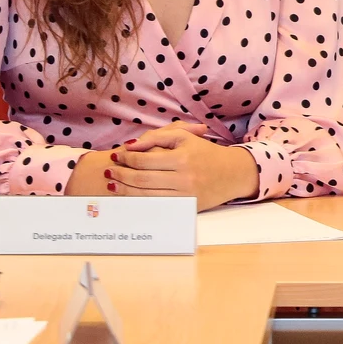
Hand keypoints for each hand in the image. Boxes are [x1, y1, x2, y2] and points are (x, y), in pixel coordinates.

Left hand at [98, 122, 258, 210]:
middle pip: (141, 178)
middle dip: (121, 175)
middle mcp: (183, 177)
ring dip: (125, 190)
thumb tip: (130, 145)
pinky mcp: (186, 206)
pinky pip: (156, 205)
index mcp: (182, 157)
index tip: (116, 155)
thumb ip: (157, 137)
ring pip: (145, 194)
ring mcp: (185, 194)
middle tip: (109, 171)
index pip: (144, 159)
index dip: (126, 157)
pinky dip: (139, 201)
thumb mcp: (185, 137)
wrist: (233, 173)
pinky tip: (129, 196)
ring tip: (112, 184)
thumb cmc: (205, 152)